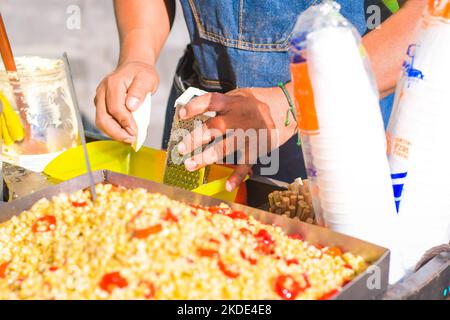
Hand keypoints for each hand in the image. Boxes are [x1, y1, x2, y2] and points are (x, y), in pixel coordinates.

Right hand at [94, 61, 158, 142]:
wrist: (134, 67)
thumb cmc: (141, 73)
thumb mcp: (147, 79)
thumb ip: (140, 91)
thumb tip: (131, 106)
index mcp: (113, 83)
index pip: (115, 108)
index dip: (125, 122)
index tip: (136, 131)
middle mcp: (102, 91)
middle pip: (103, 118)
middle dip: (117, 132)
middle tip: (131, 139)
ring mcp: (100, 98)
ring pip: (101, 121)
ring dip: (114, 133)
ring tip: (129, 138)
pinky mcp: (101, 104)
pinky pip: (104, 120)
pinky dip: (114, 129)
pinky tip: (125, 133)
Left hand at [176, 87, 296, 190]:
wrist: (289, 108)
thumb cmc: (259, 102)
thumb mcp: (240, 95)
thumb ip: (221, 102)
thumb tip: (194, 109)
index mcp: (233, 102)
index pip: (211, 101)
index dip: (196, 106)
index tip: (182, 113)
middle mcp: (238, 118)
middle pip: (213, 128)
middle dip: (194, 139)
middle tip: (180, 149)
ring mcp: (247, 135)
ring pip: (224, 148)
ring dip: (205, 158)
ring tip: (190, 165)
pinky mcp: (256, 149)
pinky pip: (245, 165)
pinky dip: (237, 177)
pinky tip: (227, 186)